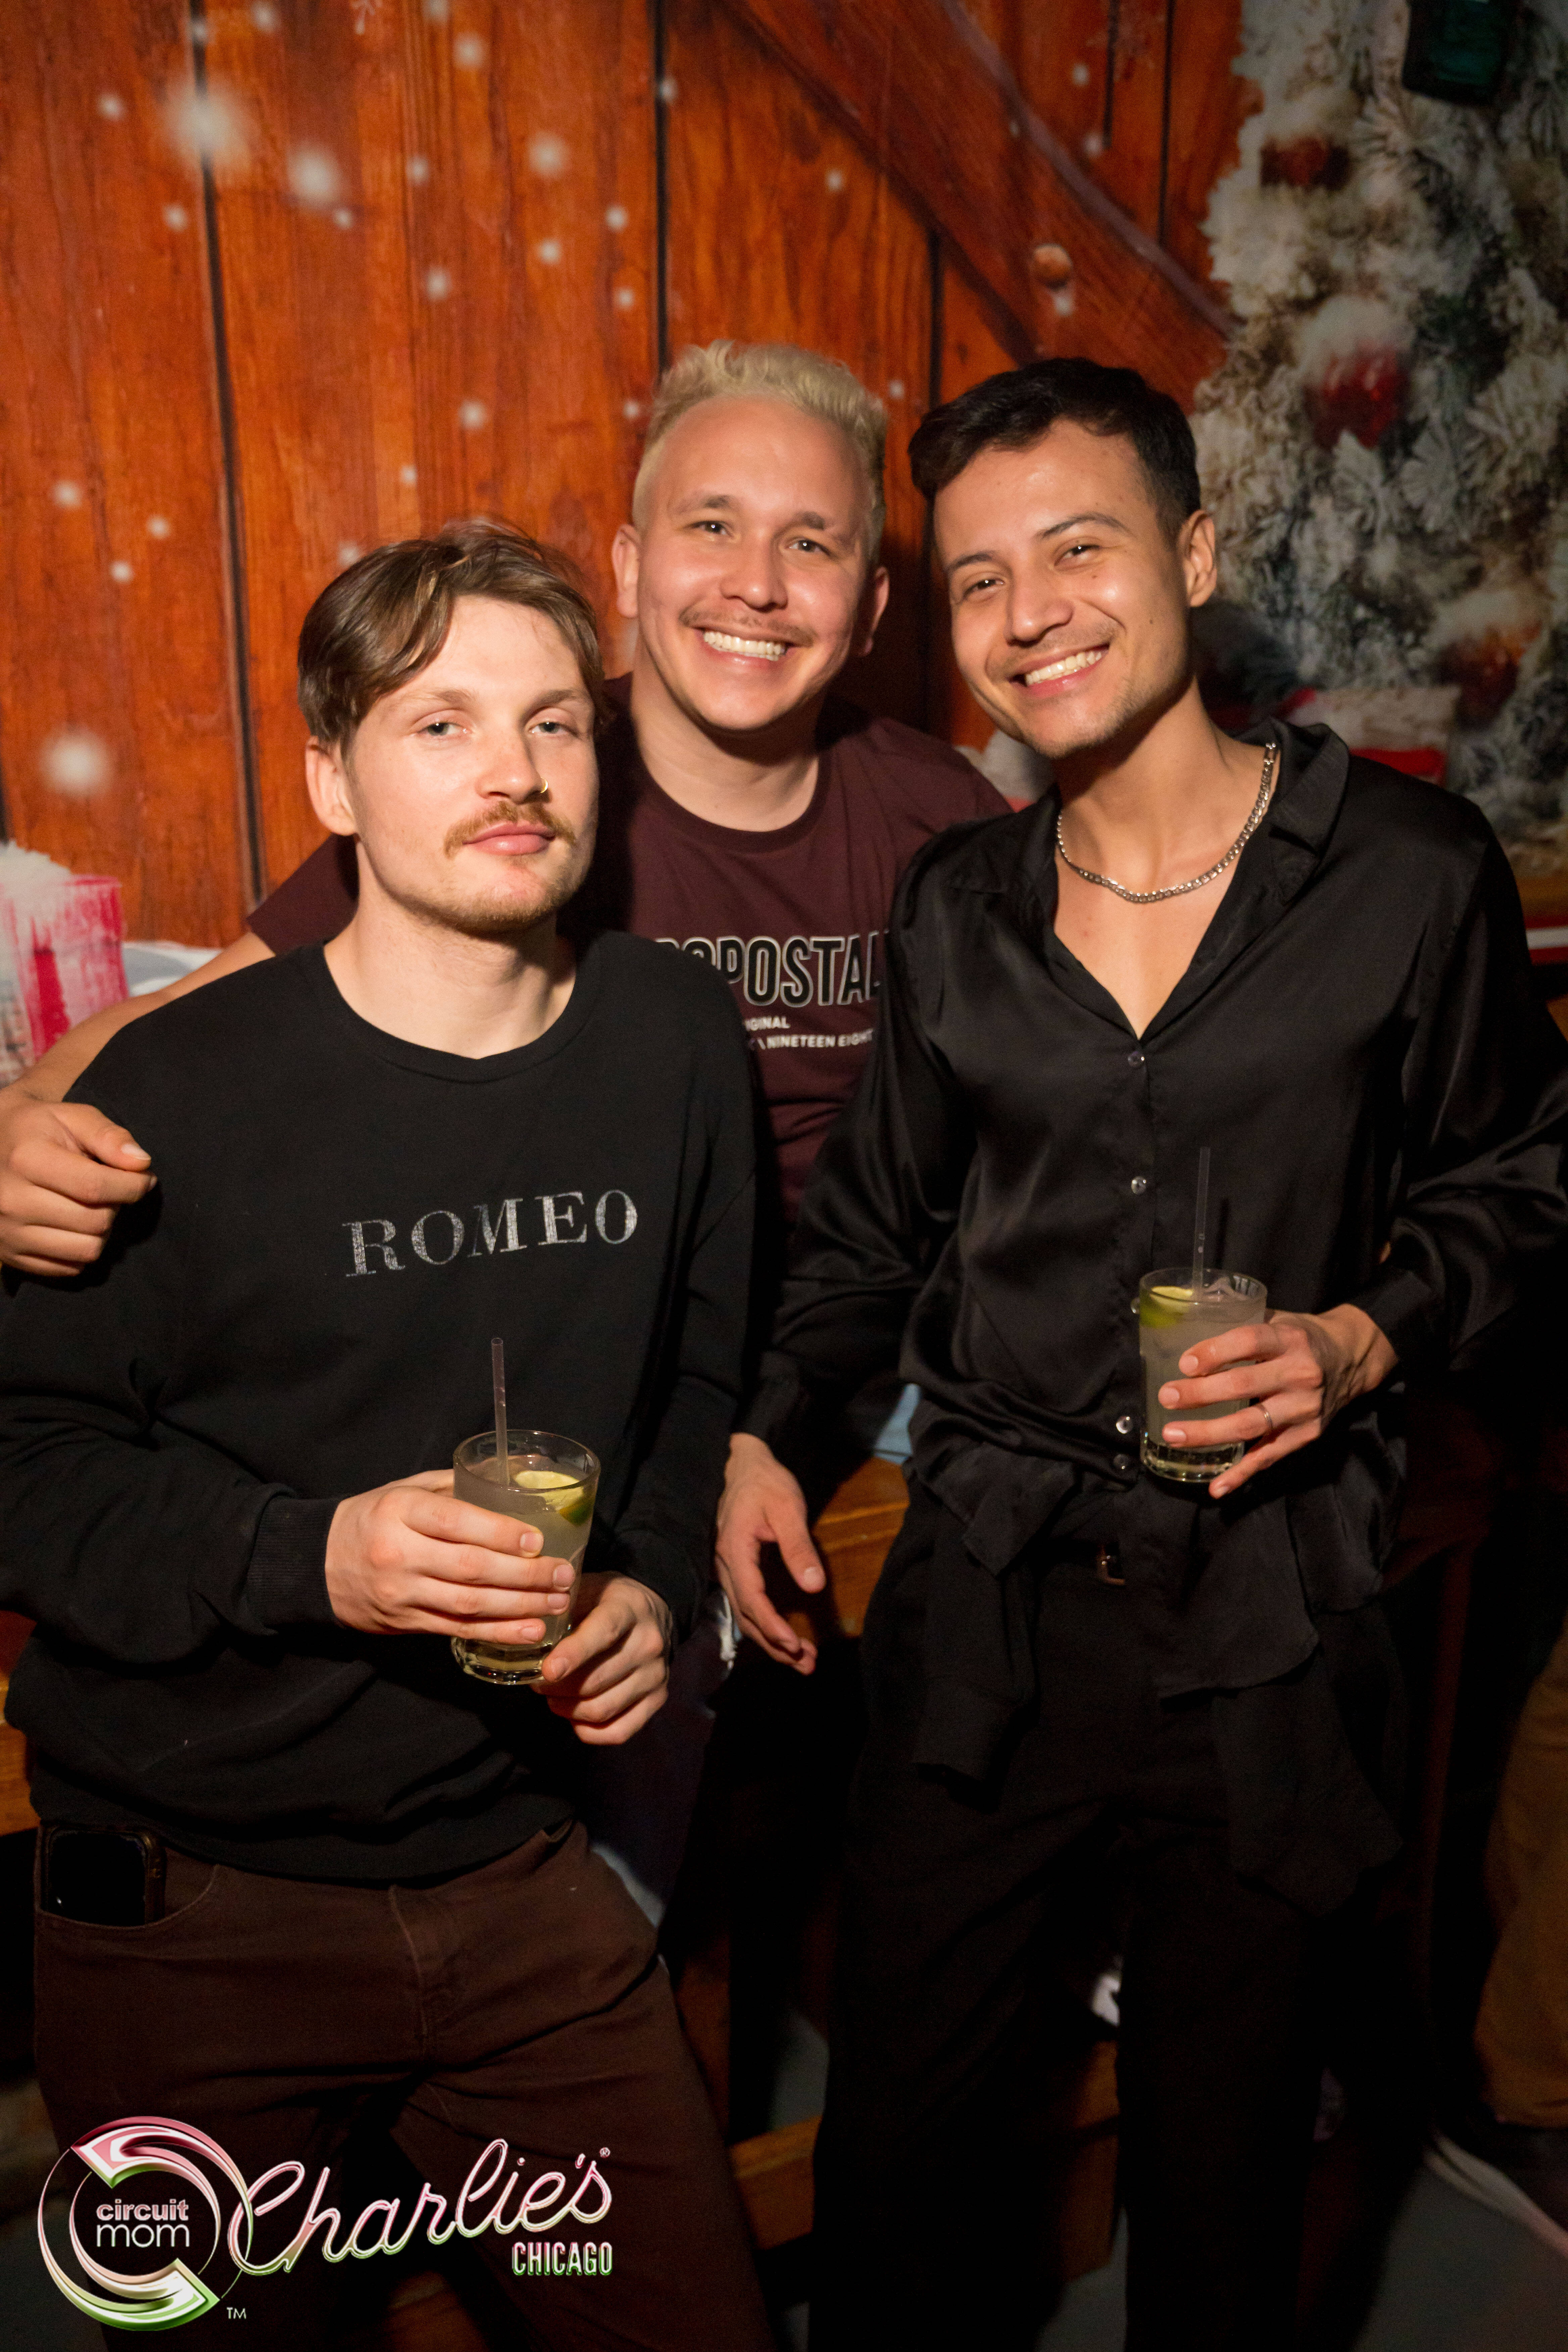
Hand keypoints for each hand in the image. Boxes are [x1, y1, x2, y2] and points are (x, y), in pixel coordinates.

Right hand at [0, 1090, 154, 1276]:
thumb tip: (141, 1163)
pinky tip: (75, 1224)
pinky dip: (82, 1249)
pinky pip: (69, 1268)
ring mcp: (8, 1231)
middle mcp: (12, 1200)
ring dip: (102, 1231)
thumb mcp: (74, 1118)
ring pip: (86, 1250)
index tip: (144, 1178)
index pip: (96, 1186)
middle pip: (95, 1221)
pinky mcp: (10, 1254)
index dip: (132, 1186)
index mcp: (27, 1159)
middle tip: (111, 1189)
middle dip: (116, 1205)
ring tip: (93, 1206)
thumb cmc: (40, 1130)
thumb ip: (109, 1137)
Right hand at [324, 1469, 576, 1637]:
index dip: (501, 1533)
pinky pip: (458, 1629)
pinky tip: (531, 1630)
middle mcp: (400, 1553)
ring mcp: (401, 1593)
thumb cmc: (372, 1518)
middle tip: (564, 1574)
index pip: (457, 1522)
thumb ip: (452, 1487)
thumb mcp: (403, 1490)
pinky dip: (498, 1632)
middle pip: (471, 1568)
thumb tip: (510, 1477)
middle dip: (525, 1575)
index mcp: (401, 1511)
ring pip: (469, 1604)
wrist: (318, 1564)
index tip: (538, 1540)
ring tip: (558, 1602)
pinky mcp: (405, 1622)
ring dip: (520, 1606)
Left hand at [539, 1573, 673, 1743]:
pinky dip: (589, 1731)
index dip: (573, 1655)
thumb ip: (560, 1608)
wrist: (654, 1612)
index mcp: (629, 1609)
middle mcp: (648, 1643)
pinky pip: (619, 1731)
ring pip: (602, 1709)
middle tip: (537, 1683)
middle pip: (596, 1681)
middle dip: (557, 1688)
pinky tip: (575, 1716)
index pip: (603, 1633)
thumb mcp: (586, 1590)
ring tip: (553, 1697)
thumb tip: (526, 1634)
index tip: (547, 1671)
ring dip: (568, 1709)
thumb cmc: (607, 1602)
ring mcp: (656, 1675)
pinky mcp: (658, 1699)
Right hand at [714, 1432, 825, 1672]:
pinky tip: (782, 1638)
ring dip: (771, 1639)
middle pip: (746, 1614)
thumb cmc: (766, 1483)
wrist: (742, 1464)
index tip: (794, 1646)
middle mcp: (724, 1564)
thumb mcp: (788, 1509)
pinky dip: (763, 1624)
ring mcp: (725, 1568)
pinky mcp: (734, 1568)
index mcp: (734, 1550)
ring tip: (802, 1661)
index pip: (750, 1597)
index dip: (771, 1626)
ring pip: (744, 1613)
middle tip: (805, 1665)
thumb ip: (799, 1548)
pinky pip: (745, 1603)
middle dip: (775, 1644)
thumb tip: (814, 1587)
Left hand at [1155, 1304, 1397, 1499]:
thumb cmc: (1300, 1338)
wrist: (1350, 1359)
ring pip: (1251, 1424)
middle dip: (1201, 1394)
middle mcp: (1300, 1373)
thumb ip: (1241, 1326)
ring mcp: (1304, 1408)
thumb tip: (1185, 1334)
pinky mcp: (1306, 1435)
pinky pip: (1269, 1457)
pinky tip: (1216, 1487)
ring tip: (1174, 1435)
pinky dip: (1241, 1474)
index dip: (1216, 1352)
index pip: (1250, 1341)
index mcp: (1290, 1339)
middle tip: (1167, 1398)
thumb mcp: (1278, 1321)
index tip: (1185, 1364)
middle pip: (1244, 1385)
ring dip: (1209, 1433)